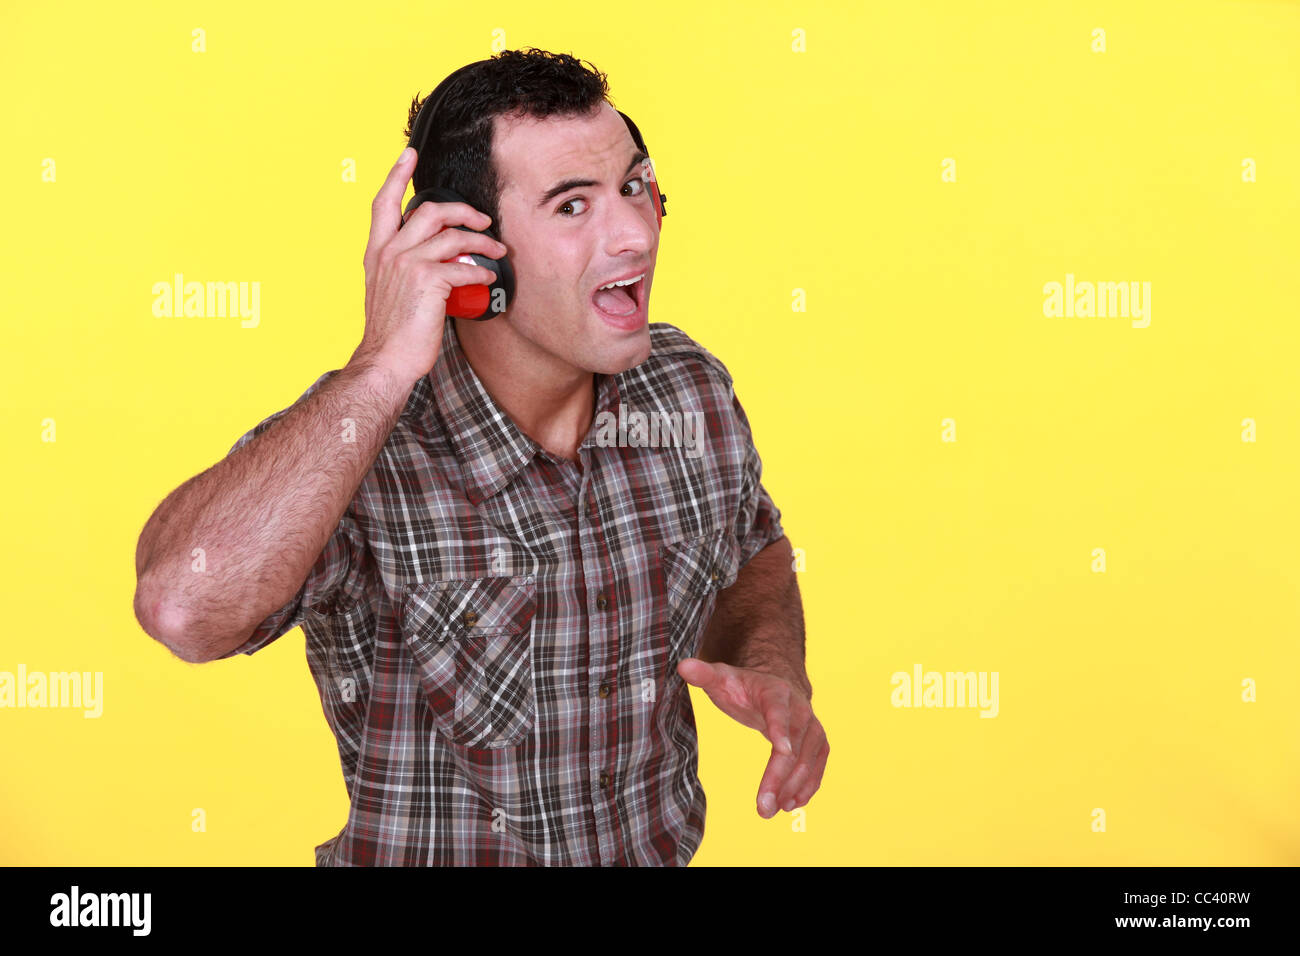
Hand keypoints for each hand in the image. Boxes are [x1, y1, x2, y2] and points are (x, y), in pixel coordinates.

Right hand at [352, 147, 507, 384]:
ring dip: (482, 241)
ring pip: (452, 235)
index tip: (409, 154)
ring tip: (497, 251)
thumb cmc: (392, 332)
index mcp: (377, 252)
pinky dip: (481, 269)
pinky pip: (463, 265)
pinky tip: (488, 276)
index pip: (382, 203)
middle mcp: (389, 252)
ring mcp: (406, 264)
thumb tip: (436, 258)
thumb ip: (404, 266)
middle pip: (429, 210)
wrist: (385, 360)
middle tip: (483, 220)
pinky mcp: (427, 280)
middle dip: (462, 210)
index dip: (396, 175)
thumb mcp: (388, 290)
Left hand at [677, 658, 827, 818]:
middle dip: (779, 777)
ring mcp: (812, 728)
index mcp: (776, 693)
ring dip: (793, 788)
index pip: (779, 712)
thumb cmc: (745, 686)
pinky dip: (808, 787)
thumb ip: (704, 675)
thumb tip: (683, 666)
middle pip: (794, 746)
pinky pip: (817, 767)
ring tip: (771, 810)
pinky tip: (791, 805)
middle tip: (763, 807)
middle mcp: (800, 710)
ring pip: (808, 760)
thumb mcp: (722, 678)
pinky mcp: (817, 743)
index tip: (782, 752)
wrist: (777, 685)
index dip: (781, 731)